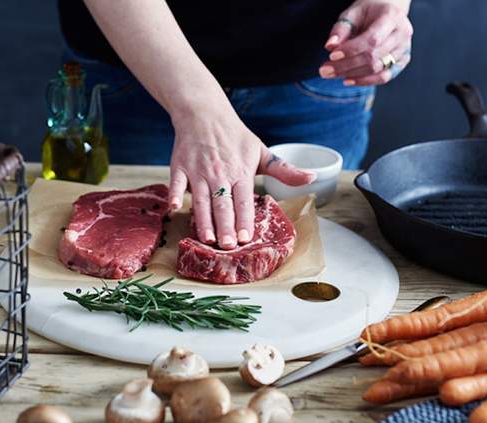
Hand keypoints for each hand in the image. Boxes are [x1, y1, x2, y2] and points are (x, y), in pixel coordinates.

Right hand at [168, 105, 315, 249]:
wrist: (204, 114)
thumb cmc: (234, 136)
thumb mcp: (262, 152)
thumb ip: (284, 170)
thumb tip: (311, 178)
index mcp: (241, 172)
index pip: (244, 200)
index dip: (245, 219)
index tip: (247, 238)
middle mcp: (220, 174)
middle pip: (223, 205)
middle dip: (225, 226)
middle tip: (228, 246)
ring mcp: (198, 172)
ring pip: (201, 200)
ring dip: (203, 220)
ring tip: (207, 239)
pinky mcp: (179, 168)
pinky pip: (176, 184)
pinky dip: (174, 195)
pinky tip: (174, 208)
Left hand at [319, 0, 412, 85]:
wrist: (387, 11)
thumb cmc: (368, 12)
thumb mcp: (352, 13)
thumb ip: (341, 28)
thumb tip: (330, 46)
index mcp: (392, 16)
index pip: (372, 39)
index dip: (351, 50)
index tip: (331, 56)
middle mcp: (402, 34)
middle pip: (373, 57)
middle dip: (346, 66)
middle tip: (324, 71)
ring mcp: (404, 49)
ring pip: (378, 69)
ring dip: (352, 74)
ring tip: (331, 74)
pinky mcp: (402, 61)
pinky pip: (384, 77)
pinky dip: (365, 81)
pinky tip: (347, 80)